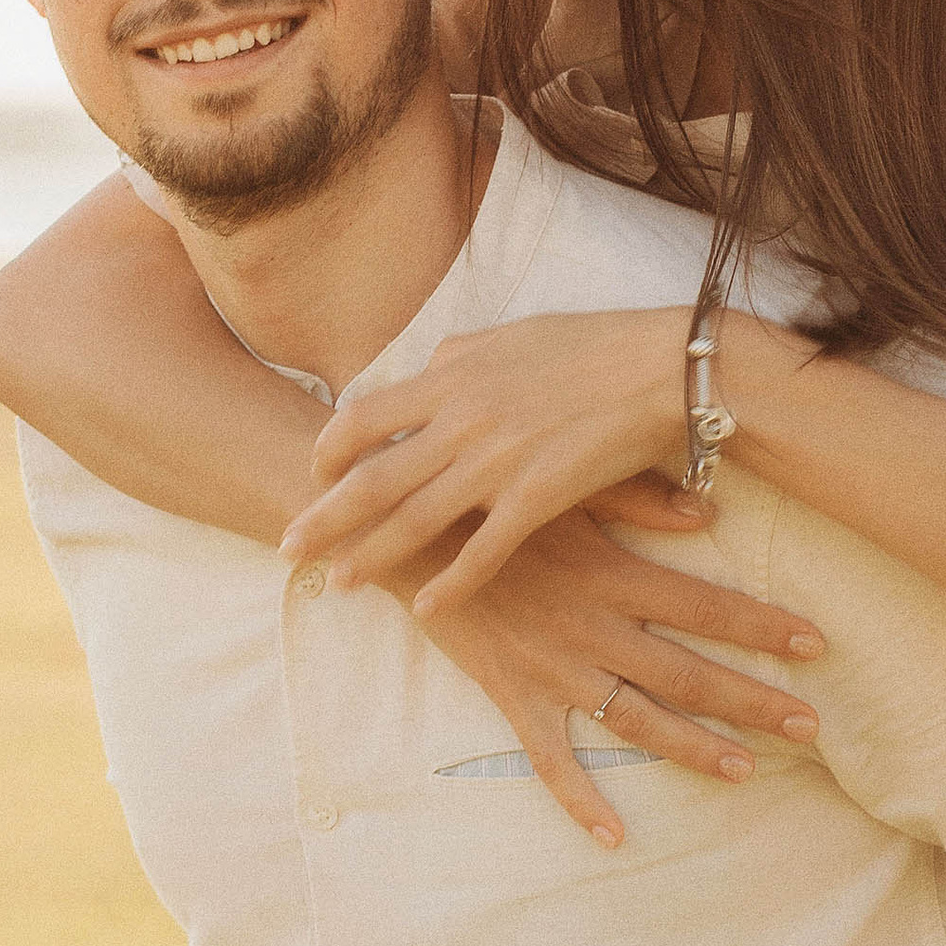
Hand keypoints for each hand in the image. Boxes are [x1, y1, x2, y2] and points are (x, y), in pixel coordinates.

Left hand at [291, 310, 701, 603]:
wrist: (658, 367)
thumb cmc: (591, 345)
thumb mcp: (509, 337)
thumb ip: (458, 360)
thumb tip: (427, 372)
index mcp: (451, 377)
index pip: (363, 415)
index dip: (330, 448)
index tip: (315, 471)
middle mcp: (460, 421)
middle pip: (371, 477)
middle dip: (322, 517)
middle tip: (287, 547)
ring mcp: (495, 463)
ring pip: (414, 520)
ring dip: (370, 555)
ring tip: (336, 584)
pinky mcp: (535, 498)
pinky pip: (481, 552)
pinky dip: (450, 583)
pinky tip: (425, 608)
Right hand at [387, 508, 826, 846]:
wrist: (408, 537)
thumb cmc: (493, 503)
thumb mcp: (569, 491)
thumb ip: (641, 498)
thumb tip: (712, 513)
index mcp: (614, 575)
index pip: (707, 606)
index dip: (764, 626)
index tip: (818, 643)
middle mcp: (594, 630)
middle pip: (688, 673)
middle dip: (754, 700)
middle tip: (812, 725)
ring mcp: (555, 671)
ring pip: (637, 722)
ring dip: (695, 748)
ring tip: (748, 770)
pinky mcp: (514, 697)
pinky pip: (552, 760)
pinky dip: (581, 801)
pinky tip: (615, 837)